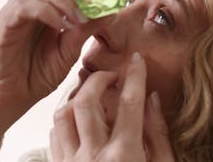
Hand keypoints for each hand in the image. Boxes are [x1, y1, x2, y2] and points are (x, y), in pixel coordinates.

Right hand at [0, 0, 110, 106]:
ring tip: (80, 18)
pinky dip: (49, 12)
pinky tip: (63, 26)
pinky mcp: (4, 24)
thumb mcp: (72, 48)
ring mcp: (14, 10)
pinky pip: (25, 7)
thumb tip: (112, 10)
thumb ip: (89, 29)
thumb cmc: (40, 71)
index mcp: (45, 0)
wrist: (14, 97)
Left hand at [50, 53, 174, 161]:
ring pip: (64, 114)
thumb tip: (152, 99)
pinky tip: (81, 122)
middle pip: (87, 101)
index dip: (135, 75)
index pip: (130, 103)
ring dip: (78, 99)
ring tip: (94, 98)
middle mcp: (94, 156)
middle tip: (112, 77)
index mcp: (125, 155)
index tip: (138, 60)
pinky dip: (66, 121)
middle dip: (99, 79)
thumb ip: (158, 135)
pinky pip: (54, 135)